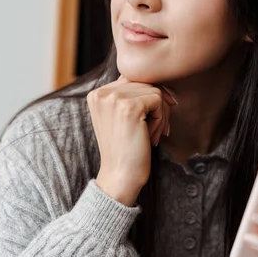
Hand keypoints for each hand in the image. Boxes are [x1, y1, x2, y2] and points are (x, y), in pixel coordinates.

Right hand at [88, 76, 176, 206]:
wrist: (120, 177)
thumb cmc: (126, 150)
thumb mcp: (121, 117)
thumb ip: (130, 95)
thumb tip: (160, 79)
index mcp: (97, 94)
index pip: (132, 79)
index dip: (148, 96)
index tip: (153, 118)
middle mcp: (102, 92)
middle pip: (144, 82)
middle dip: (157, 105)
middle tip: (157, 130)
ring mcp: (114, 98)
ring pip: (154, 90)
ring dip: (160, 113)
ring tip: (152, 134)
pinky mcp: (129, 107)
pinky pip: (158, 100)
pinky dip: (160, 119)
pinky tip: (150, 136)